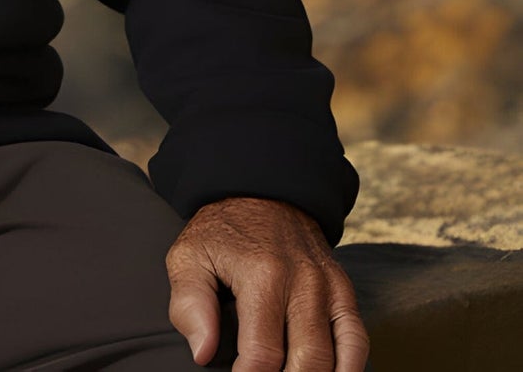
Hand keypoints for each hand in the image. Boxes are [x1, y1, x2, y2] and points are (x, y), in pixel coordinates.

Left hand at [165, 196, 368, 369]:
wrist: (261, 192)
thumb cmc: (222, 231)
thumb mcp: (189, 256)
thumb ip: (190, 304)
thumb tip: (203, 353)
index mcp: (261, 274)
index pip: (262, 354)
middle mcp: (303, 281)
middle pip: (306, 362)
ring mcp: (328, 286)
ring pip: (335, 359)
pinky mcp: (343, 289)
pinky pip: (357, 341)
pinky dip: (348, 368)